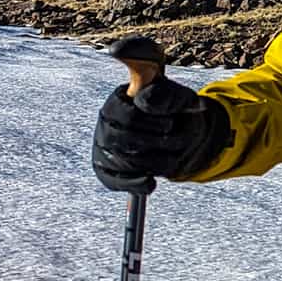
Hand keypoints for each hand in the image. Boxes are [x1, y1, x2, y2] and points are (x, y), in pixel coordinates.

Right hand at [92, 76, 228, 192]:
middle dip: (154, 144)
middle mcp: (105, 124)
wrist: (176, 131)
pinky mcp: (106, 169)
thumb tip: (146, 102)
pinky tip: (150, 183)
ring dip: (152, 163)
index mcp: (118, 102)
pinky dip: (134, 184)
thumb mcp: (178, 98)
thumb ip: (167, 96)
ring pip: (121, 162)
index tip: (170, 124)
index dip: (151, 123)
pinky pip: (114, 181)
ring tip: (172, 158)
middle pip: (123, 140)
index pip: (128, 117)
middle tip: (176, 142)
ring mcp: (103, 148)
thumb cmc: (175, 110)